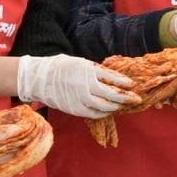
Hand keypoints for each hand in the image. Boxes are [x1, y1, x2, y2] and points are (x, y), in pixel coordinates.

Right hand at [16, 55, 136, 118]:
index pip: (113, 78)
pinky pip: (92, 113)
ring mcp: (80, 98)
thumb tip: (115, 78)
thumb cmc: (63, 67)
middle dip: (126, 97)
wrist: (40, 78)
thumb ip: (97, 71)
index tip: (132, 85)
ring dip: (116, 107)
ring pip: (104, 106)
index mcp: (89, 70)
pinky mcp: (74, 108)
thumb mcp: (82, 62)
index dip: (124, 82)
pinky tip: (108, 111)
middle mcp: (86, 84)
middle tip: (136, 99)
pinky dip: (102, 113)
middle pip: (112, 94)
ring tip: (122, 106)